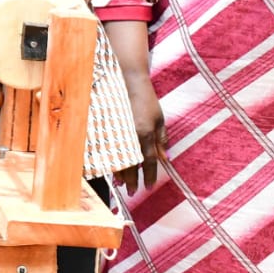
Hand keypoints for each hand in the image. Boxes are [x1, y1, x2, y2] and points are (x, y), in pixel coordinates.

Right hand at [115, 67, 165, 194]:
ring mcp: (118, 130)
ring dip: (119, 172)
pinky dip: (110, 158)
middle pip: (132, 163)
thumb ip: (162, 139)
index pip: (149, 160)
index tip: (149, 187)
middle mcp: (132, 134)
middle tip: (132, 192)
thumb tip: (165, 159)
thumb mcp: (159, 118)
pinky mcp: (108, 125)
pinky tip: (110, 166)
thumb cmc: (146, 99)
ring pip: (118, 156)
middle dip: (132, 180)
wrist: (128, 80)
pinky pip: (108, 147)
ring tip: (120, 183)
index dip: (150, 175)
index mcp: (146, 133)